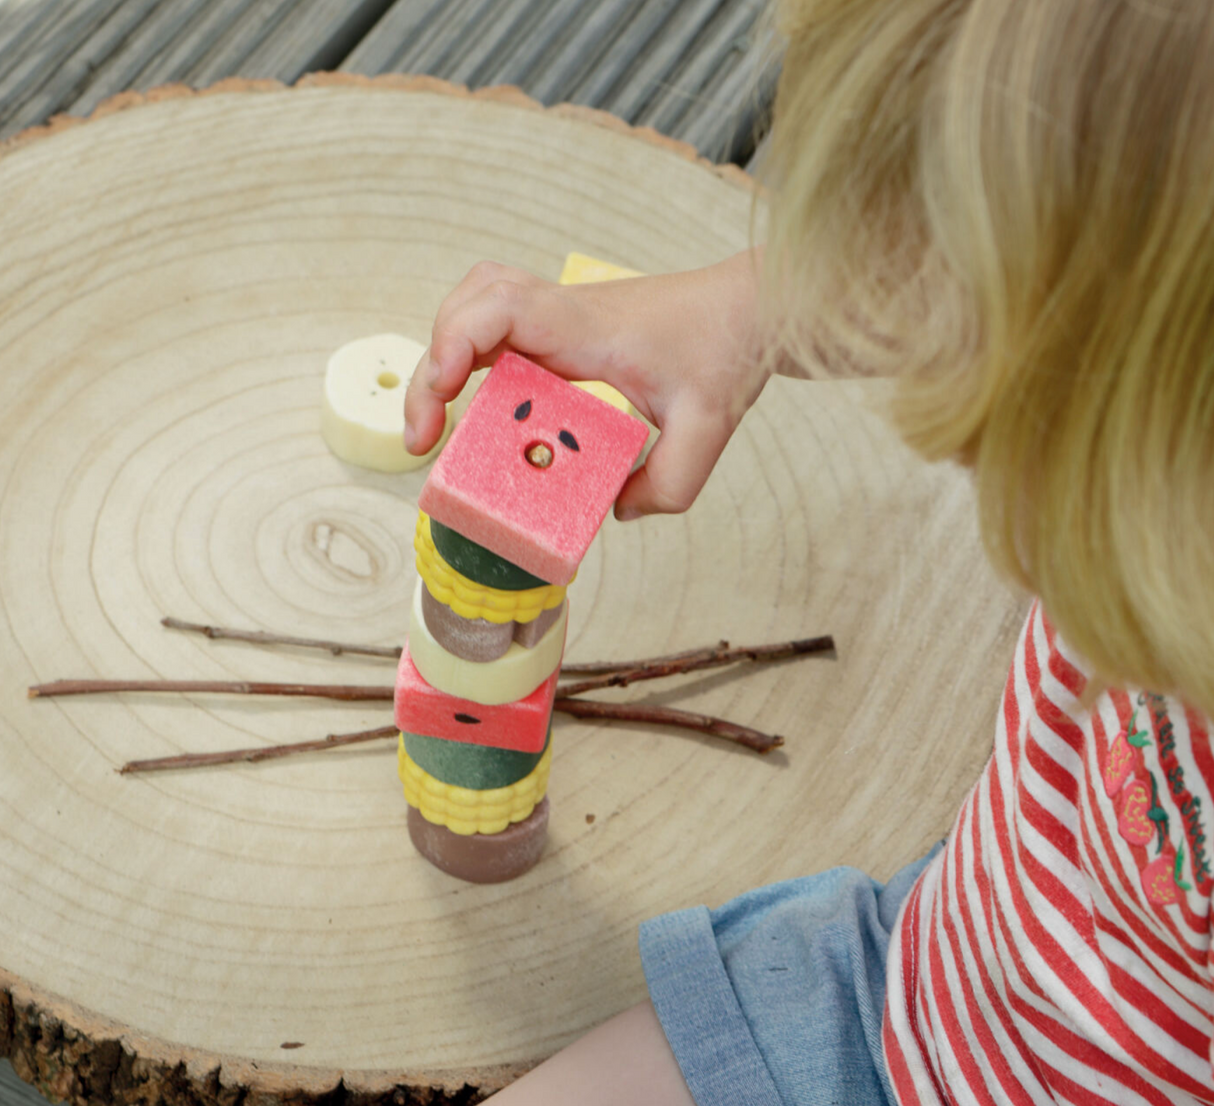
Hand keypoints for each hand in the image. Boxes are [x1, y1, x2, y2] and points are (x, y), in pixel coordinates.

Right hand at [404, 251, 768, 519]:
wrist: (748, 308)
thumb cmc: (727, 350)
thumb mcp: (707, 429)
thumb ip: (668, 484)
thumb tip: (615, 512)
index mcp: (587, 329)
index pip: (502, 308)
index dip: (455, 341)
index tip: (442, 393)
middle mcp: (564, 313)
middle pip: (469, 307)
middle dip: (432, 368)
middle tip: (424, 437)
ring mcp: (561, 316)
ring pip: (477, 306)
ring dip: (446, 354)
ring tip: (437, 417)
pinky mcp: (565, 329)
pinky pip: (500, 326)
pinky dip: (473, 355)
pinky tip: (482, 405)